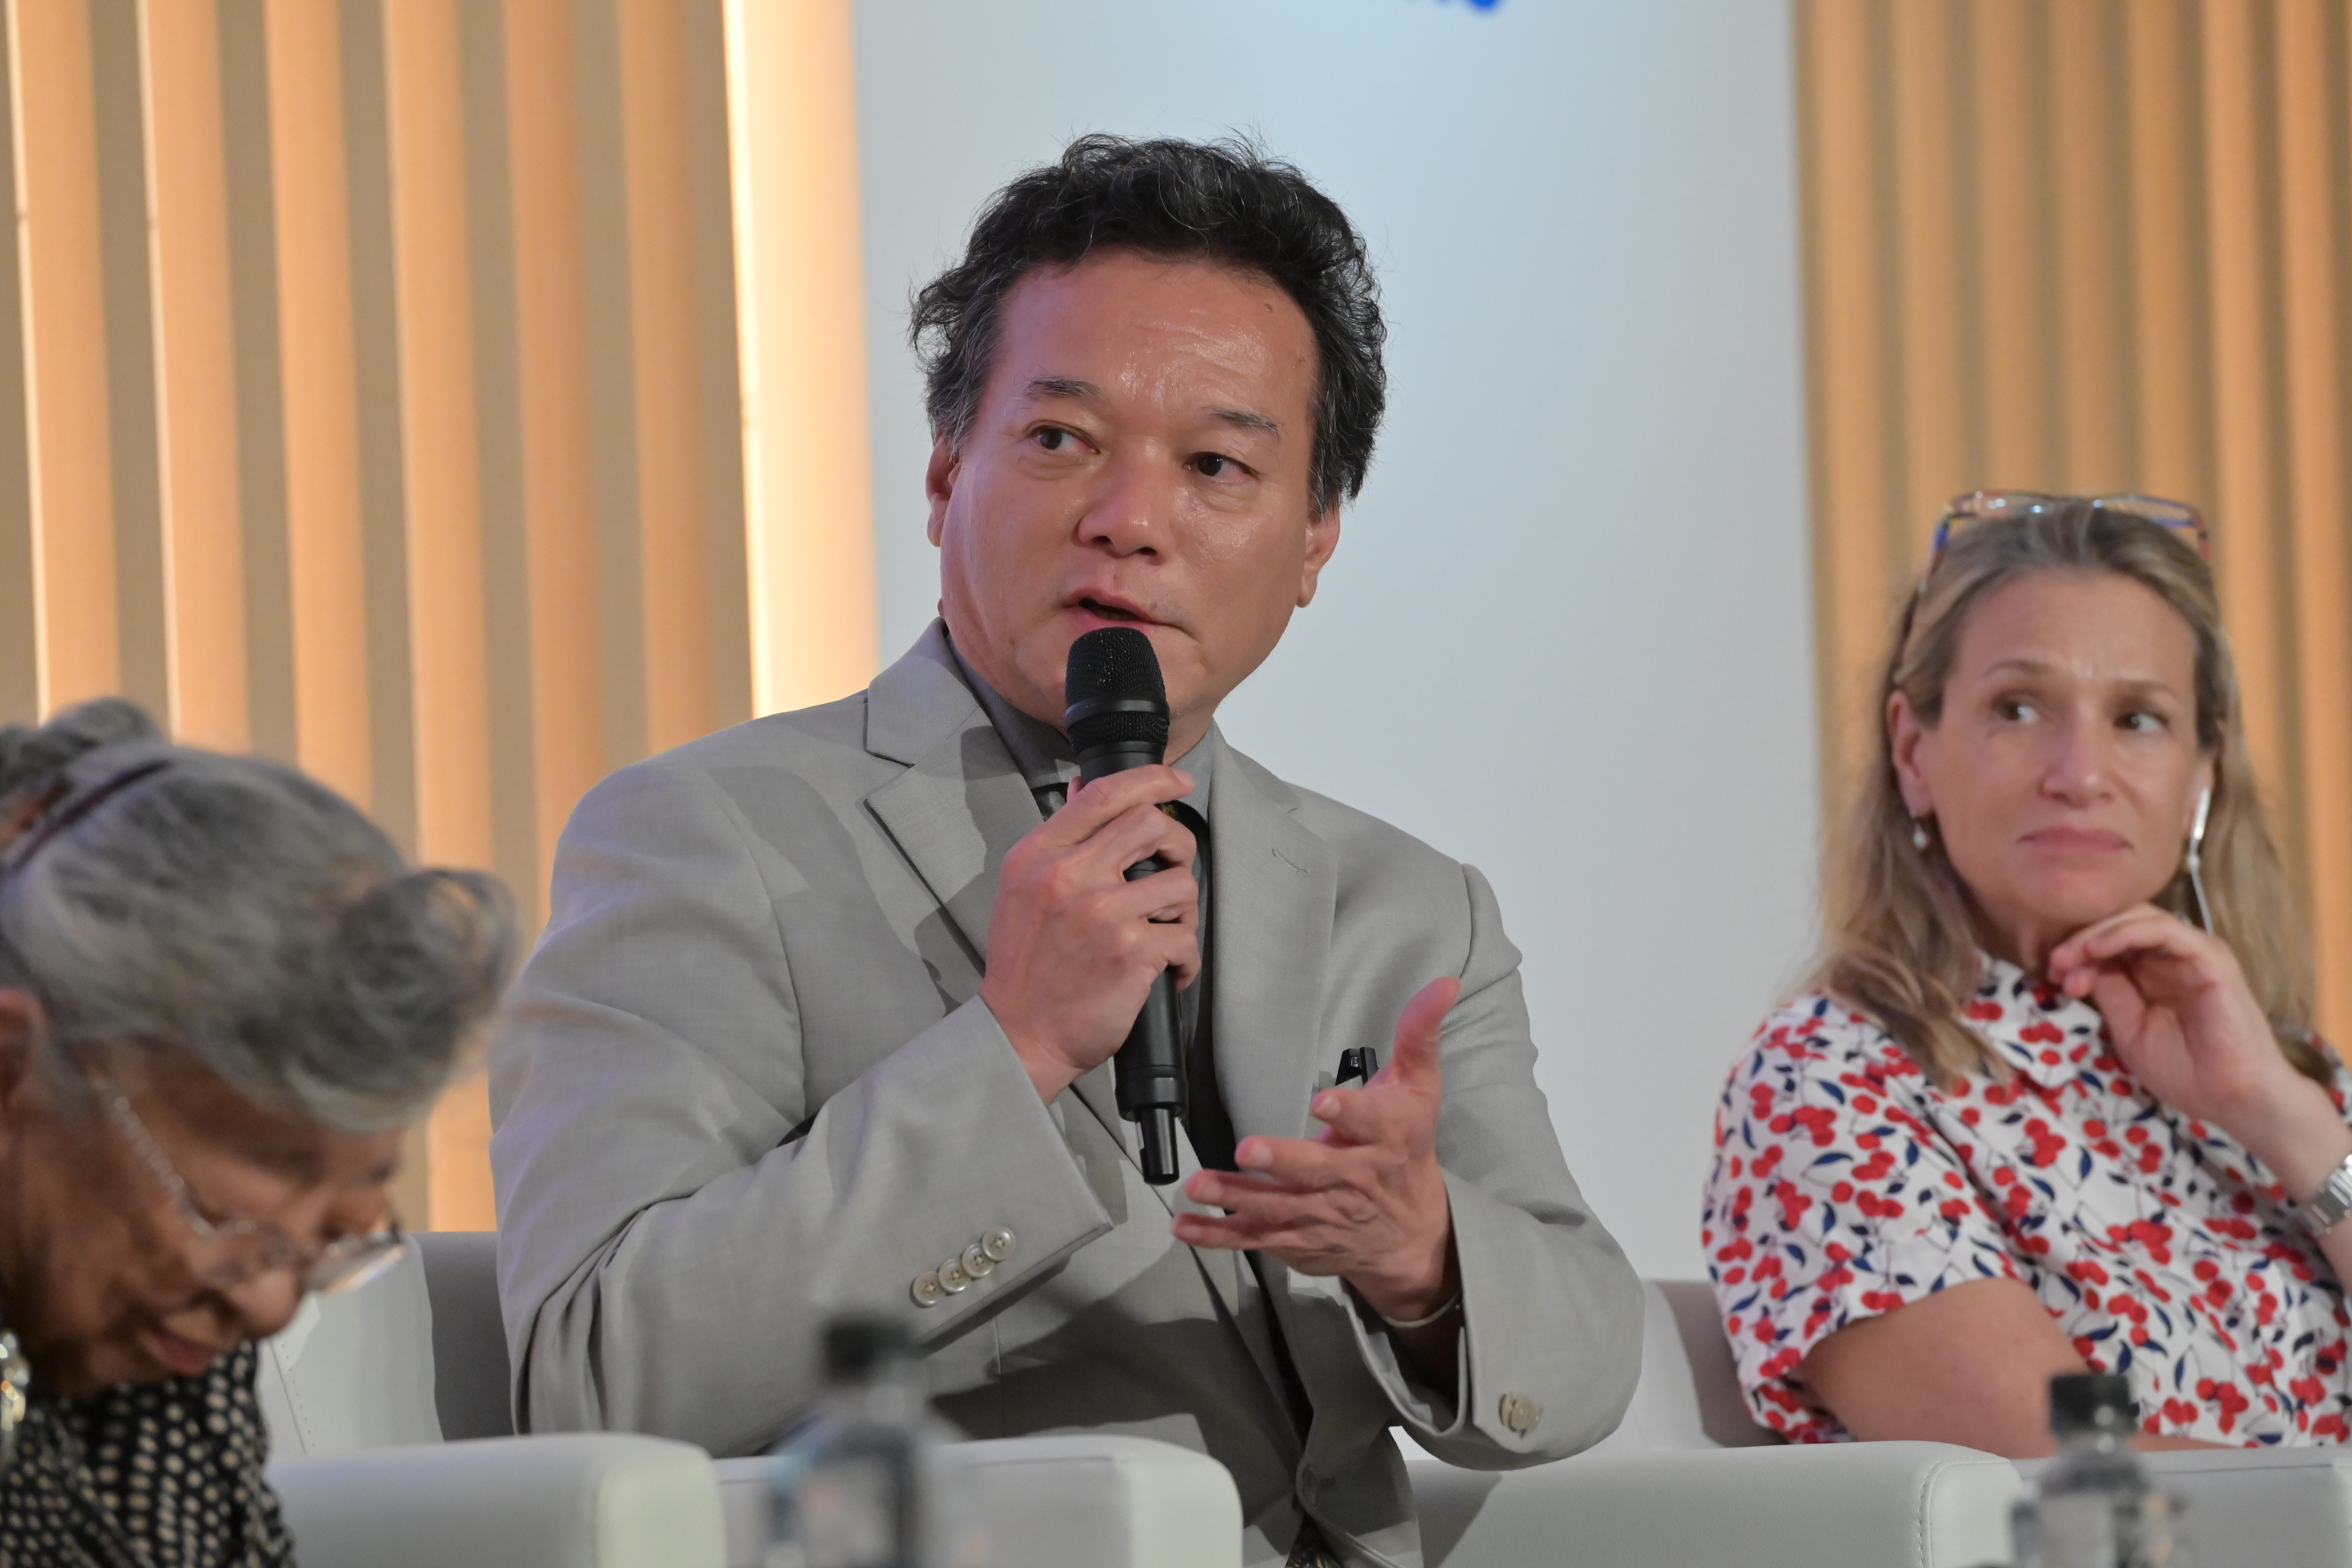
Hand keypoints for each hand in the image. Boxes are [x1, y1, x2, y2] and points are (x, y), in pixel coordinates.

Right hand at [982, 767, 1198, 1102]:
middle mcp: (1070, 877)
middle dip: (1178, 843)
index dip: (1152, 778)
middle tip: (1173, 869)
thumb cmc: (1024, 964)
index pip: (1104, 794)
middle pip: (1151, 824)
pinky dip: (1186, 958)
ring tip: (1165, 932)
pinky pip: (1185, 938)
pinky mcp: (1131, 954)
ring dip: (1183, 910)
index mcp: (1041, 855)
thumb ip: (1058, 840)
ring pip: (1180, 883)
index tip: (1178, 781)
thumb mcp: (1023, 888)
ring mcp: (1103, 914)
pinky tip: (1168, 971)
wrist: (1018, 1033)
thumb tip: (1084, 788)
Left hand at [1174, 977, 1459, 1320]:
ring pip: (1278, 1208)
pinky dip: (1220, 1235)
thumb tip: (1443, 984)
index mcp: (1385, 1136)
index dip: (1347, 1113)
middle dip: (1282, 1161)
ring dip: (1236, 1198)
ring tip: (1200, 1186)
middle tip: (1247, 1148)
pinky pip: (1256, 1238)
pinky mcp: (1301, 1239)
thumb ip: (1419, 1033)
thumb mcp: (1420, 1087)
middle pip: (1316, 1170)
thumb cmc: (1407, 1148)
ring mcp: (1325, 1213)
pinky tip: (1186, 1225)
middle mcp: (1353, 1179)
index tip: (1324, 1102)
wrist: (1413, 1232)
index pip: (1368, 1122)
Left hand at [2046, 905, 2342, 1181]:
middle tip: (2054, 963)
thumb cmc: (2186, 1071)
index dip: (2077, 948)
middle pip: (2122, 922)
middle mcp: (2176, 956)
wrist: (2235, 1098)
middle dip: (2081, 938)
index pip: (2112, 939)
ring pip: (2140, 918)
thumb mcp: (2130, 1029)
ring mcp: (2195, 954)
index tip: (2051, 973)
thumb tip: (2076, 966)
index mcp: (2156, 971)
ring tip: (2069, 957)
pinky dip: (2126, 933)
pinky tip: (2097, 950)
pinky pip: (2165, 931)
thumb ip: (2109, 993)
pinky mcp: (2211, 959)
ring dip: (2097, 934)